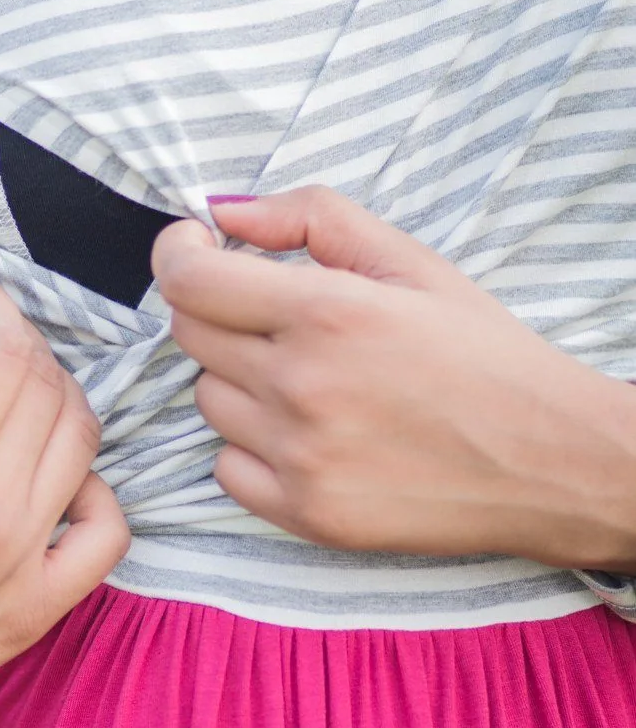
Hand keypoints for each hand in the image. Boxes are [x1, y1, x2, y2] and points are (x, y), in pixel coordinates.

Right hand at [0, 268, 128, 727]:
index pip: (3, 351)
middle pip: (48, 387)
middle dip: (17, 342)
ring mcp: (25, 569)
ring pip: (82, 443)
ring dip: (53, 399)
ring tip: (6, 398)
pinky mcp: (38, 610)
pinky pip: (105, 531)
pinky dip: (91, 490)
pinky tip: (47, 479)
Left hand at [155, 186, 635, 567]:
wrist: (550, 460)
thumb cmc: (484, 356)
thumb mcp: (412, 262)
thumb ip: (312, 219)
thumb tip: (225, 213)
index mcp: (328, 313)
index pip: (188, 280)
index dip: (178, 255)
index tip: (194, 249)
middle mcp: (302, 386)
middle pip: (189, 336)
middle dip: (215, 310)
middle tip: (269, 313)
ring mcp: (298, 457)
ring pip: (207, 400)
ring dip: (239, 380)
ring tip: (311, 379)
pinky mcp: (303, 514)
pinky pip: (225, 467)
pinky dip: (251, 447)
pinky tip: (308, 434)